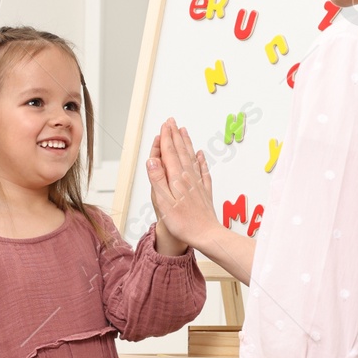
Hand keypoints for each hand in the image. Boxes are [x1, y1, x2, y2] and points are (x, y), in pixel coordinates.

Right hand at [145, 117, 216, 252]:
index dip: (165, 138)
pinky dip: (201, 160)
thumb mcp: (163, 202)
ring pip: (191, 158)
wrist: (206, 235)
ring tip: (183, 131)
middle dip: (175, 135)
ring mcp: (198, 183)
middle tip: (172, 121)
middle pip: (181, 151)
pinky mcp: (204, 192)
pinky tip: (200, 155)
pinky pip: (202, 171)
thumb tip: (152, 159)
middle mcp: (188, 177)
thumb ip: (157, 179)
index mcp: (176, 178)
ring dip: (186, 143)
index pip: (169, 153)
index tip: (163, 125)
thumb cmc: (182, 222)